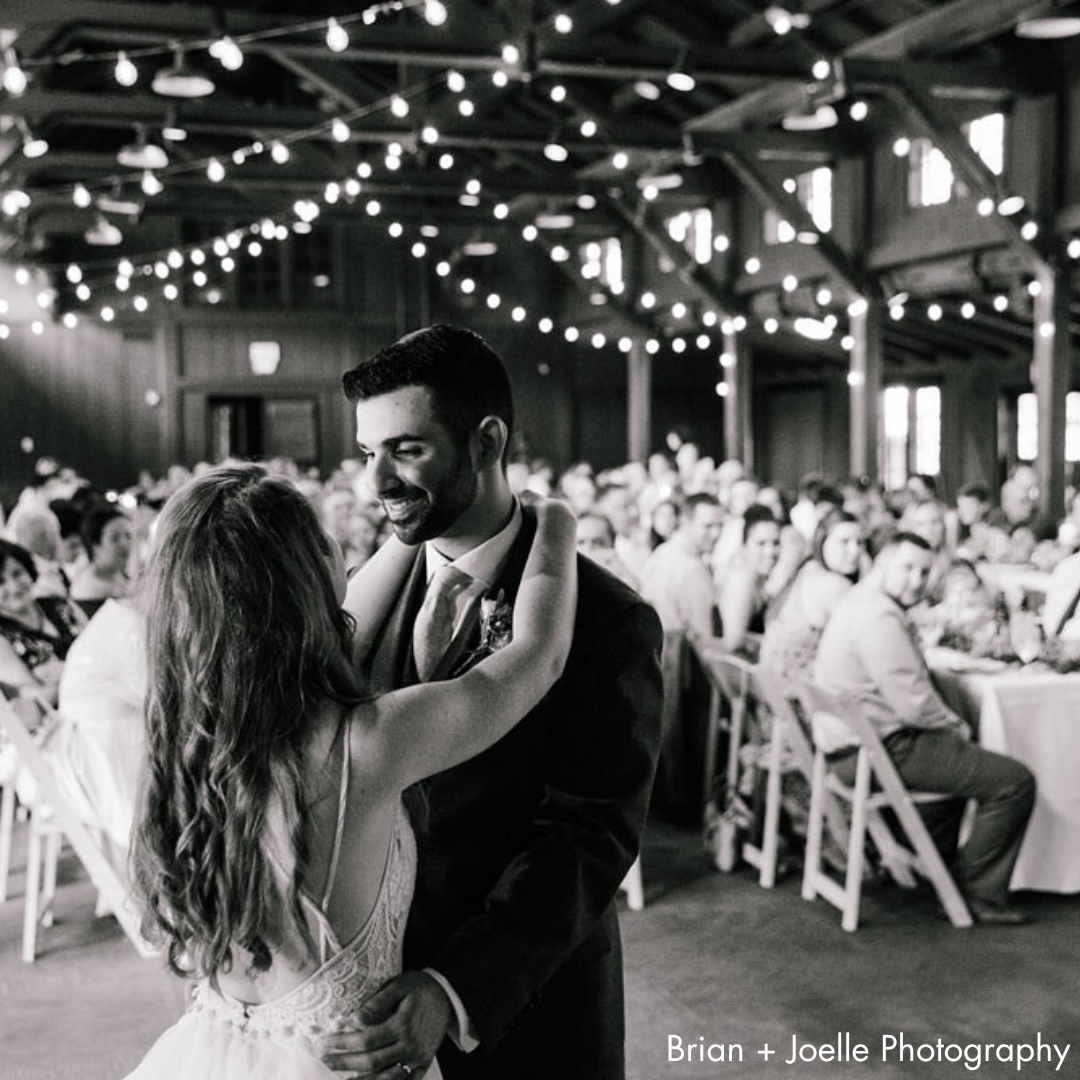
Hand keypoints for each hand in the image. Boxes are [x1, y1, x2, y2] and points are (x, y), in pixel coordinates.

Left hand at [322, 970, 452, 1076]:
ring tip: (342, 1078)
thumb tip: (355, 1019)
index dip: (344, 1043)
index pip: (366, 1040)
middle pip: (371, 1063)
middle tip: (324, 1061)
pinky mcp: (423, 1065)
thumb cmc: (421, 988)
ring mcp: (417, 1059)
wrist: (450, 996)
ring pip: (385, 1079)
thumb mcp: (400, 986)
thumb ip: (378, 1003)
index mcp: (402, 1026)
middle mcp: (410, 1047)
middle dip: (345, 1063)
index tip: (325, 1042)